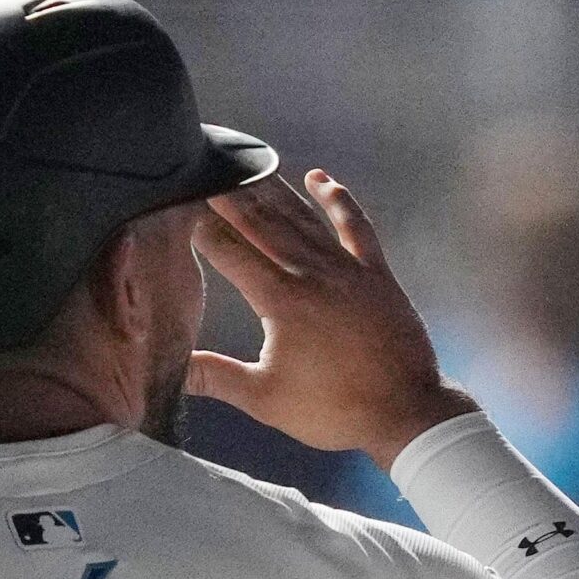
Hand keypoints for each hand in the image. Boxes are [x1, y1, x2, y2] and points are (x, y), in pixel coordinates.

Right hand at [188, 169, 478, 470]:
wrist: (405, 412)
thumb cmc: (331, 409)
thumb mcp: (264, 398)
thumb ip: (215, 377)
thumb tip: (172, 369)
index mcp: (281, 301)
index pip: (231, 254)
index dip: (204, 231)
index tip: (182, 208)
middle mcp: (311, 274)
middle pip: (263, 225)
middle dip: (231, 198)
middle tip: (206, 172)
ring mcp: (347, 269)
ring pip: (302, 219)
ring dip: (273, 191)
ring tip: (248, 167)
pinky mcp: (375, 272)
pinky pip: (355, 226)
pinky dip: (338, 200)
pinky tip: (321, 178)